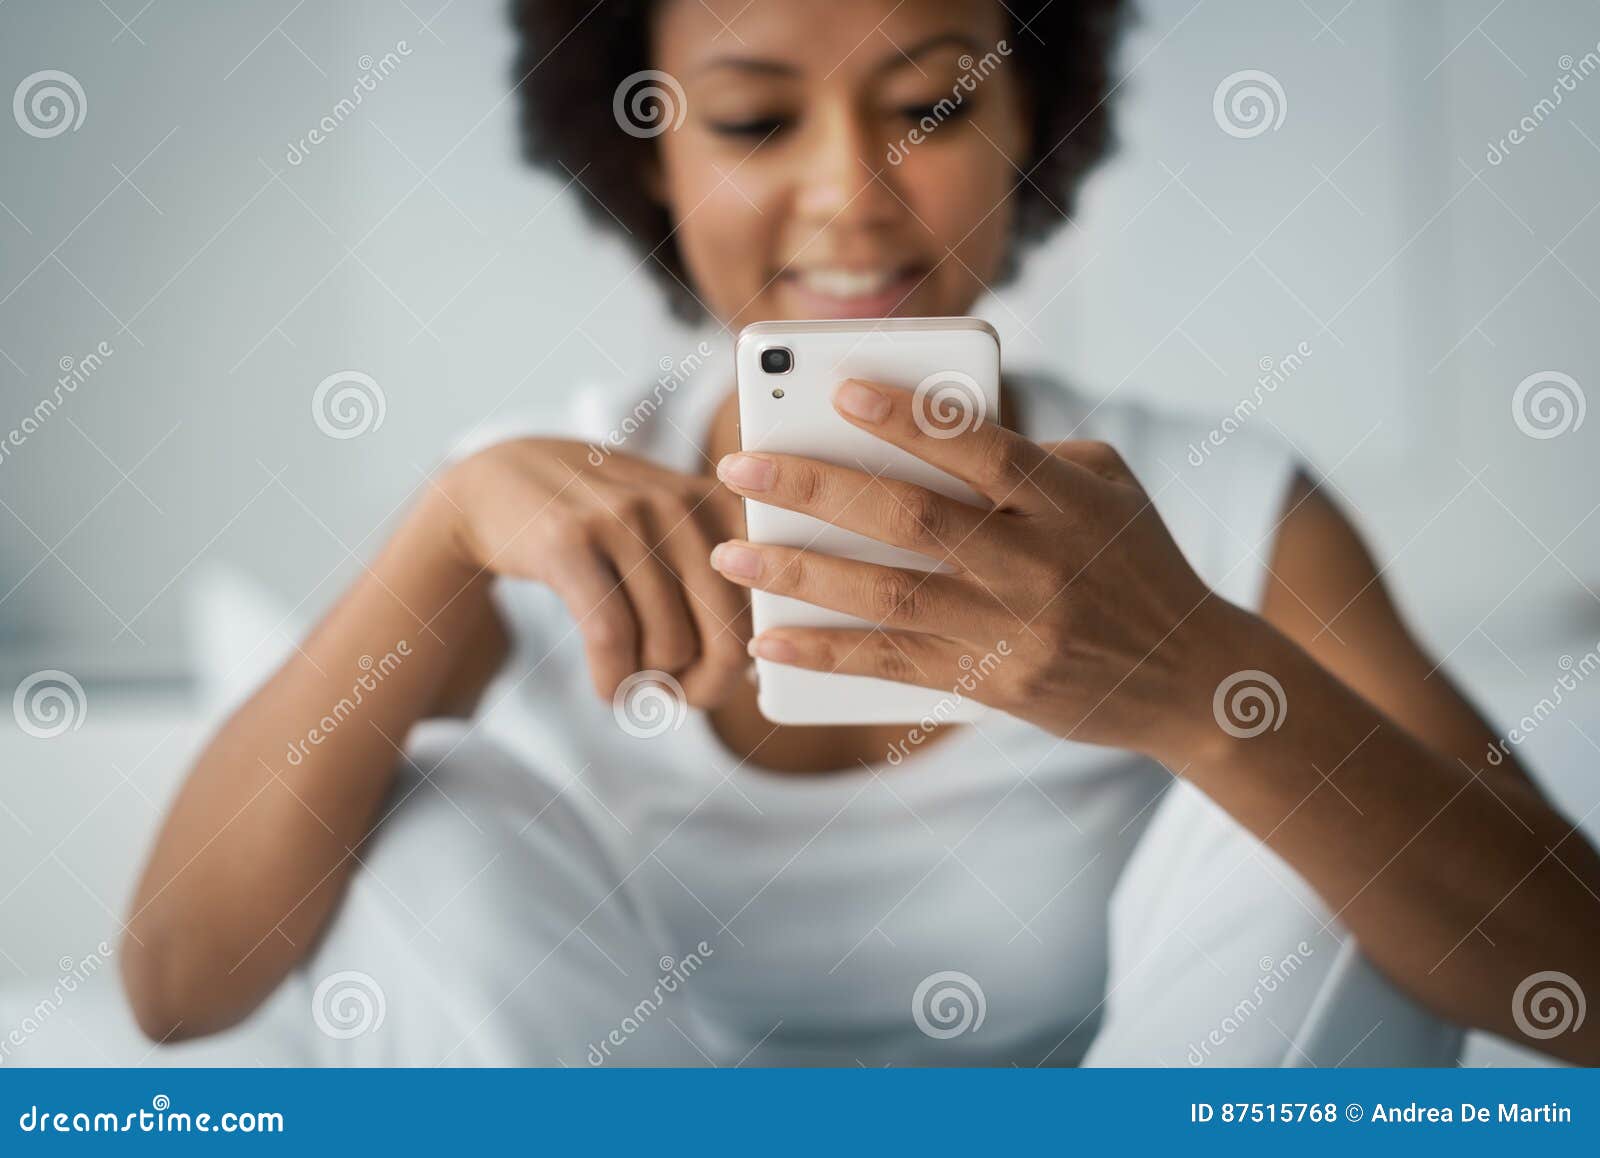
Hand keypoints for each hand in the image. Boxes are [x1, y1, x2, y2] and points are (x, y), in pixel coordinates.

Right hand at [442, 438, 749, 706]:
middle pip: (727, 634)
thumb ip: (718, 581)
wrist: (497, 481)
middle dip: (708, 687)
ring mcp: (622, 518)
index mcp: (718, 502)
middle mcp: (678, 503)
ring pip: (669, 644)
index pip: (765, 604)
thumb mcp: (668, 529)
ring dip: (649, 685)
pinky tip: (609, 688)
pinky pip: (611, 638)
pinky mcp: (568, 541)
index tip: (716, 677)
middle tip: (678, 699)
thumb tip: (754, 668)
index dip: (746, 661)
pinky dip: (614, 682)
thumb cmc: (600, 526)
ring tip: (631, 680)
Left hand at [707, 378, 1239, 753]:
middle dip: (814, 488)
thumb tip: (917, 430)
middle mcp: (1040, 562)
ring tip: (733, 553)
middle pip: (911, 518)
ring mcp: (1015, 629)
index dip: (905, 418)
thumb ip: (1026, 456)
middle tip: (738, 467)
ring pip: (889, 595)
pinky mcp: (995, 685)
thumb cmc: (1135, 561)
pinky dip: (827, 652)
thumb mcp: (1105, 489)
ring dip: (800, 573)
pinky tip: (770, 640)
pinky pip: (895, 665)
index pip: (977, 445)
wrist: (1189, 675)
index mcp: (1067, 499)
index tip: (835, 391)